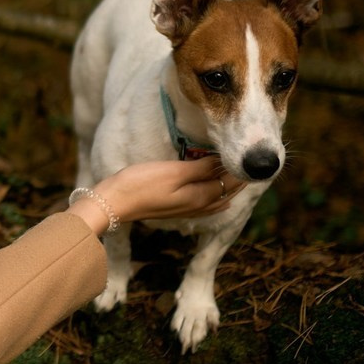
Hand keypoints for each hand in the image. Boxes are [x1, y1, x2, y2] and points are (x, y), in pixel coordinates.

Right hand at [68, 157, 243, 232]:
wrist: (114, 202)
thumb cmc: (141, 184)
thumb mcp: (174, 172)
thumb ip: (201, 168)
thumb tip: (223, 164)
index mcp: (200, 197)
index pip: (230, 181)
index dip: (239, 168)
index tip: (248, 153)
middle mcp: (197, 207)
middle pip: (227, 192)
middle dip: (238, 179)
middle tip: (248, 163)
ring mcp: (186, 211)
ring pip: (218, 200)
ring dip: (228, 188)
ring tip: (236, 175)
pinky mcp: (175, 210)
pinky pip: (206, 205)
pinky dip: (216, 197)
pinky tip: (216, 196)